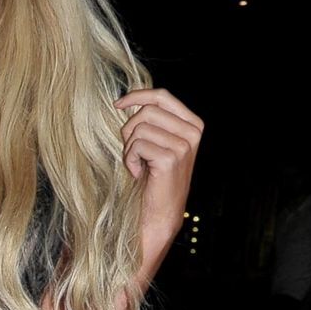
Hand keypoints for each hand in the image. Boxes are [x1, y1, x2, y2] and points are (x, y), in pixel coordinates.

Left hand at [116, 88, 202, 247]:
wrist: (159, 214)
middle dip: (130, 130)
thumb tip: (130, 100)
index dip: (137, 96)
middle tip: (133, 152)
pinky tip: (139, 173)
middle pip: (148, 110)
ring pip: (140, 128)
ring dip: (130, 148)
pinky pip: (137, 145)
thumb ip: (153, 120)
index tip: (117, 104)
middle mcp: (193, 132)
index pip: (162, 96)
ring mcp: (184, 145)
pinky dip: (130, 160)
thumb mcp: (157, 142)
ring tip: (139, 164)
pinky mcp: (171, 158)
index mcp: (193, 124)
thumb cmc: (153, 178)